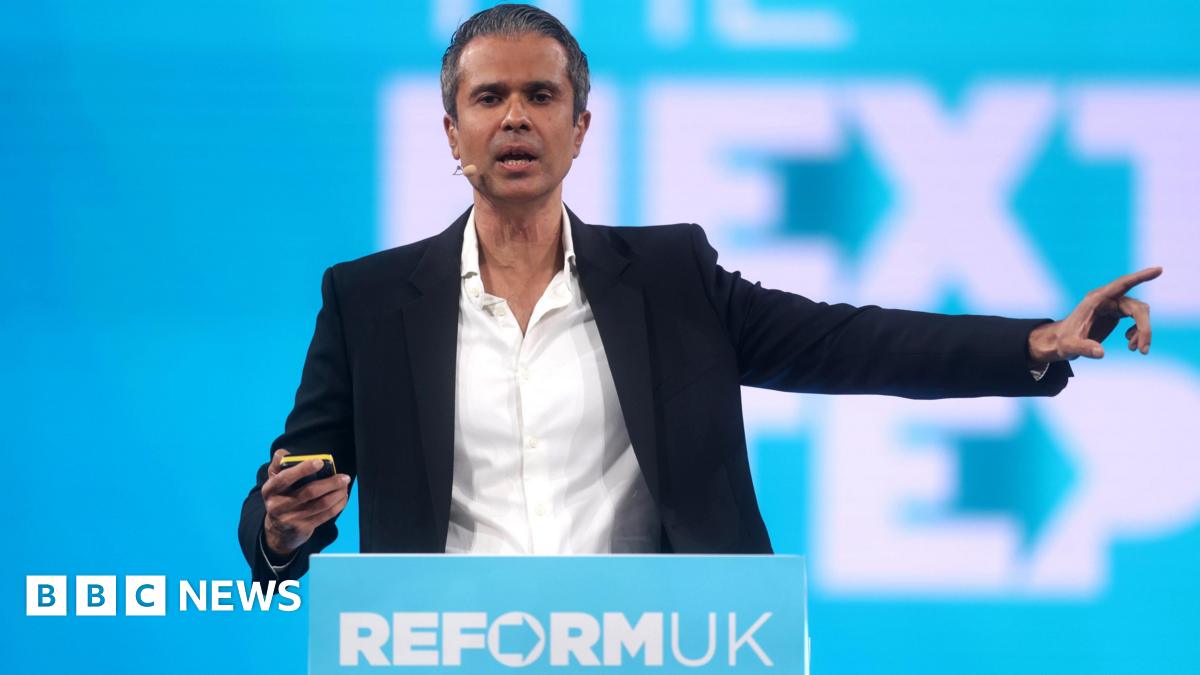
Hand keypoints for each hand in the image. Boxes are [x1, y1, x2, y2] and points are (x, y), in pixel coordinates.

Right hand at [261, 449, 350, 557]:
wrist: (278, 530)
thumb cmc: (280, 497)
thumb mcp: (273, 481)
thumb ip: (278, 464)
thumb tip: (285, 453)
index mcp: (270, 490)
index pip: (285, 478)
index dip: (303, 469)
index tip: (320, 462)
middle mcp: (278, 505)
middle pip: (309, 492)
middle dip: (330, 483)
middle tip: (344, 477)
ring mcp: (291, 519)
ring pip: (321, 504)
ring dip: (337, 494)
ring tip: (345, 485)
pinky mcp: (303, 528)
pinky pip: (325, 515)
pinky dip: (338, 505)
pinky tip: (343, 497)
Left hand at [1028, 266, 1162, 364]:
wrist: (1060, 342)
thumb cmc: (1062, 342)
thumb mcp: (1068, 347)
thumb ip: (1083, 349)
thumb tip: (1100, 353)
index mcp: (1095, 300)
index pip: (1122, 284)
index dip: (1140, 277)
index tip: (1158, 270)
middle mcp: (1106, 299)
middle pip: (1137, 307)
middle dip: (1144, 328)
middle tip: (1143, 351)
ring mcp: (1112, 305)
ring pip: (1140, 313)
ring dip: (1142, 331)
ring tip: (1135, 349)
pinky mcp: (1116, 312)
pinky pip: (1137, 318)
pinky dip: (1138, 332)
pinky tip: (1129, 343)